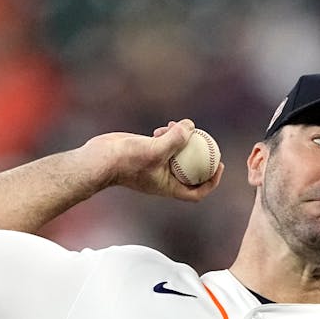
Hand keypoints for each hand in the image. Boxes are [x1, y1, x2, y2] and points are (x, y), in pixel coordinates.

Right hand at [82, 119, 223, 200]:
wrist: (100, 158)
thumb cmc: (126, 160)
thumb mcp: (155, 150)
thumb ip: (175, 140)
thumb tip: (191, 126)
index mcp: (169, 187)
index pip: (197, 192)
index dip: (212, 182)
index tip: (219, 166)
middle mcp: (164, 178)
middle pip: (191, 171)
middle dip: (202, 157)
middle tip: (211, 143)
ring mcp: (155, 166)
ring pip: (178, 155)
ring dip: (182, 141)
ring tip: (178, 127)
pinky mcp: (147, 153)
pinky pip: (164, 145)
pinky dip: (168, 136)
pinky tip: (164, 126)